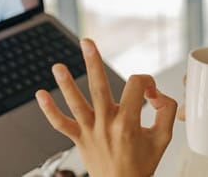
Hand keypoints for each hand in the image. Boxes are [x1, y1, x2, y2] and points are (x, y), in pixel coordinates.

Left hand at [36, 39, 177, 176]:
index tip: (150, 93)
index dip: (147, 83)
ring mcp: (90, 131)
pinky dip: (49, 111)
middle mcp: (107, 125)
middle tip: (87, 43)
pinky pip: (61, 125)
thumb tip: (159, 96)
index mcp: (128, 124)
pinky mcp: (79, 139)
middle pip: (99, 88)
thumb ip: (167, 113)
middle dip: (93, 62)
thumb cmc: (140, 167)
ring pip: (76, 104)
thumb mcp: (163, 140)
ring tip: (57, 66)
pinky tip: (40, 95)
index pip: (136, 87)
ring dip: (66, 84)